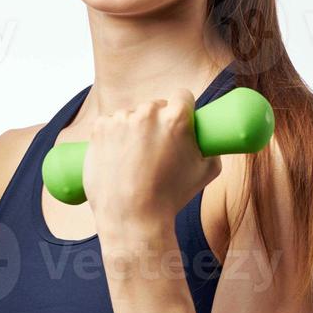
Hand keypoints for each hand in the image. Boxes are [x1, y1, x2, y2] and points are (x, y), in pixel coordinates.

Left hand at [81, 88, 221, 231]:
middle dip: (157, 121)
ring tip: (134, 159)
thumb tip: (209, 139)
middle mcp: (148, 113)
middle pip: (155, 106)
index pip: (182, 95)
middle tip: (155, 146)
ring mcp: (121, 119)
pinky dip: (112, 135)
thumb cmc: (171, 197)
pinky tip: (117, 156)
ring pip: (131, 115)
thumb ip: (212, 149)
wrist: (132, 217)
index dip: (182, 107)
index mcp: (176, 119)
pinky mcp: (100, 127)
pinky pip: (109, 123)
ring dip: (133, 128)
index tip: (179, 118)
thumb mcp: (207, 172)